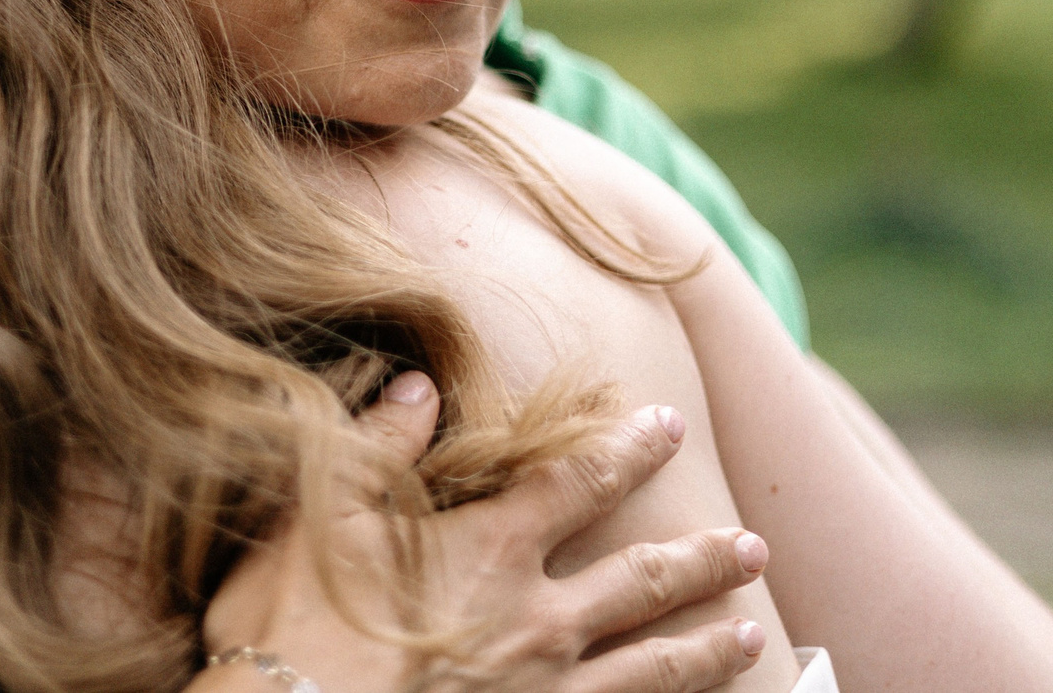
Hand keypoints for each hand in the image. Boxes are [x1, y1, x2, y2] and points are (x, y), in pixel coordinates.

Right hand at [200, 373, 770, 692]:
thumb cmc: (297, 627)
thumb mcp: (323, 515)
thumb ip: (378, 446)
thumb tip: (418, 386)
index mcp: (492, 550)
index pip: (579, 480)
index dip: (628, 447)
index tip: (667, 423)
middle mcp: (538, 621)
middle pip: (645, 580)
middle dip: (704, 558)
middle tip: (753, 543)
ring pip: (653, 668)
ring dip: (708, 648)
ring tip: (755, 633)